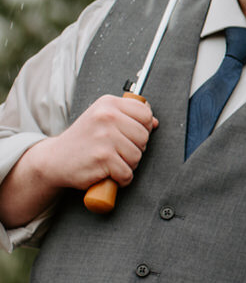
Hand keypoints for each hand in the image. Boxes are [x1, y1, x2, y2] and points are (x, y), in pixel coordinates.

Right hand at [28, 94, 156, 190]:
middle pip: (144, 136)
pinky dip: (120, 178)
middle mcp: (106, 116)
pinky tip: (107, 172)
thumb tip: (154, 122)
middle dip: (134, 148)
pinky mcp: (102, 158)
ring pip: (137, 156)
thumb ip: (128, 117)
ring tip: (109, 160)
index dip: (142, 128)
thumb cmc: (83, 140)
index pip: (145, 114)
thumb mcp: (102, 119)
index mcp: (108, 103)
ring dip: (127, 164)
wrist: (54, 160)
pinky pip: (127, 173)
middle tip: (115, 150)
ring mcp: (104, 137)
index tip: (128, 134)